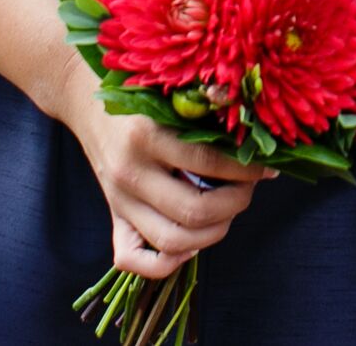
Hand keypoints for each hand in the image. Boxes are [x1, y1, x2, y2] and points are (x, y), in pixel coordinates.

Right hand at [58, 75, 270, 279]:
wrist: (87, 101)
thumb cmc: (139, 93)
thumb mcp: (170, 94)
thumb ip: (207, 112)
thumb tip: (256, 139)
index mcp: (146, 135)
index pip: (207, 164)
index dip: (246, 170)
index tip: (267, 167)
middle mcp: (130, 173)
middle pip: (195, 212)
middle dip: (236, 203)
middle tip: (249, 187)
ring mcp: (118, 201)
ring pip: (173, 242)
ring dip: (214, 233)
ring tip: (228, 209)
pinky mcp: (113, 217)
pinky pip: (135, 260)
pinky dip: (168, 261)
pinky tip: (191, 241)